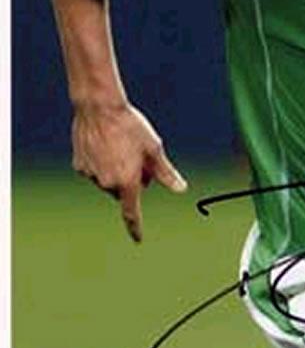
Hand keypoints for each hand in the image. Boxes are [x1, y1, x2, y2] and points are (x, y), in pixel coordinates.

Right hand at [71, 102, 186, 241]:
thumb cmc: (131, 126)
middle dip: (132, 181)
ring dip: (116, 171)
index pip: (132, 212)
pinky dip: (101, 162)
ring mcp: (91, 175)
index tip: (138, 239)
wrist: (99, 107)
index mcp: (128, 181)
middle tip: (138, 157)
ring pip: (108, 181)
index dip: (135, 227)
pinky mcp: (79, 166)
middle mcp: (107, 183)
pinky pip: (94, 170)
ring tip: (120, 145)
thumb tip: (181, 189)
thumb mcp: (153, 148)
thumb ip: (166, 173)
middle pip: (123, 191)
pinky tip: (105, 143)